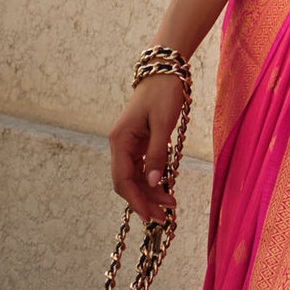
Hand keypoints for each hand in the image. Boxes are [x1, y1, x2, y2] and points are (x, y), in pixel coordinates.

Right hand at [109, 73, 185, 223]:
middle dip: (144, 201)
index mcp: (120, 140)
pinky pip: (141, 168)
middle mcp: (120, 145)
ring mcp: (128, 144)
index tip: (150, 216)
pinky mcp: (138, 143)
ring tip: (170, 206)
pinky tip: (165, 189)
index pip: (122, 179)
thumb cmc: (163, 93)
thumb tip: (152, 183)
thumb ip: (157, 154)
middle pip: (127, 182)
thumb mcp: (163, 124)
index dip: (135, 200)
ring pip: (134, 177)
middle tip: (164, 217)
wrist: (164, 72)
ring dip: (150, 192)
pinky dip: (152, 180)